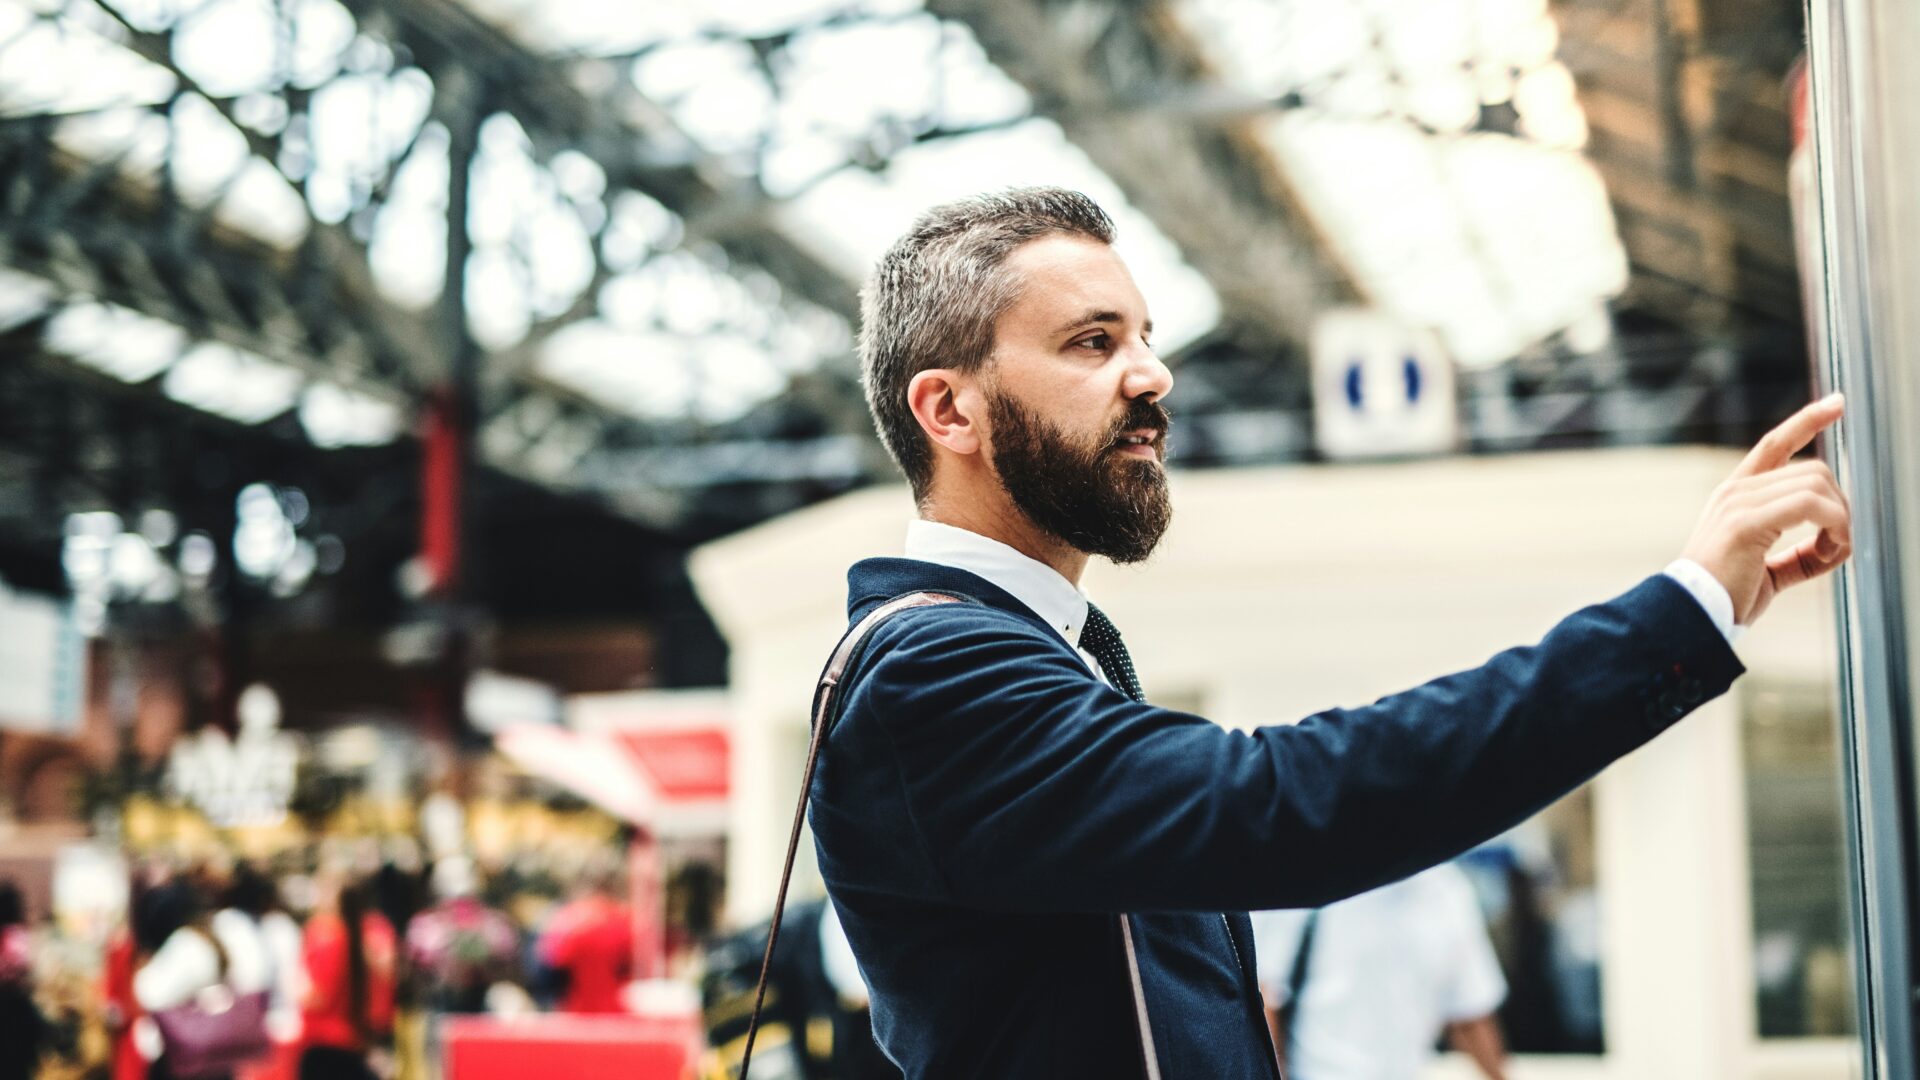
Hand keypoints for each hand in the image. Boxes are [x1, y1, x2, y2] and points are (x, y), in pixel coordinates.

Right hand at [1680, 394, 1851, 625]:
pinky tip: (1832, 550)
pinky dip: (1835, 526)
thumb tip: (1834, 548)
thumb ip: (1798, 555)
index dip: (1807, 420)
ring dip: (1841, 521)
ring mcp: (1738, 502)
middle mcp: (1735, 491)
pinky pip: (1810, 506)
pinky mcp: (1746, 521)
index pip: (1774, 444)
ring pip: (1817, 485)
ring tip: (1834, 552)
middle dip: (1841, 506)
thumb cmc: (1725, 598)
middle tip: (1839, 544)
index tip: (1837, 402)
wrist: (1691, 615)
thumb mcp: (1768, 569)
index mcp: (1735, 496)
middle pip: (1814, 471)